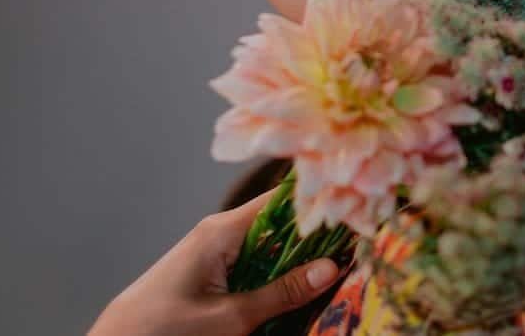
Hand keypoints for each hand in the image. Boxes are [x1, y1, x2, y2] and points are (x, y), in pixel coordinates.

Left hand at [88, 188, 340, 335]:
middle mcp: (221, 233)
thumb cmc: (164, 330)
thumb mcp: (229, 319)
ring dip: (301, 259)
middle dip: (317, 235)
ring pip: (273, 247)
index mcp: (223, 230)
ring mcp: (217, 253)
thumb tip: (331, 268)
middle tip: (360, 243)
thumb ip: (281, 293)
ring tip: (342, 264)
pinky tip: (303, 288)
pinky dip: (280, 275)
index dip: (319, 203)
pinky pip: (257, 265)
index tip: (358, 208)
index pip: (283, 201)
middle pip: (283, 224)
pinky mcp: (214, 273)